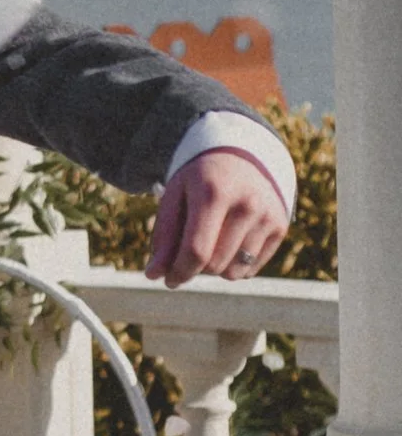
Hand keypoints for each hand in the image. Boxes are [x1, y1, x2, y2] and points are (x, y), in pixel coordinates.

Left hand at [148, 149, 289, 286]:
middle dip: (195, 268)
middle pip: (215, 265)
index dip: (179, 271)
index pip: (197, 250)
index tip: (168, 280)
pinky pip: (251, 269)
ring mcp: (267, 216)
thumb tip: (154, 275)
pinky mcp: (280, 226)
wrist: (241, 155)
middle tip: (187, 253)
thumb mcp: (175, 197)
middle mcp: (247, 205)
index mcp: (214, 193)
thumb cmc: (200, 180)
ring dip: (215, 269)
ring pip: (234, 272)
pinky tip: (228, 244)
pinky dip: (234, 266)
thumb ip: (164, 235)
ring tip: (209, 245)